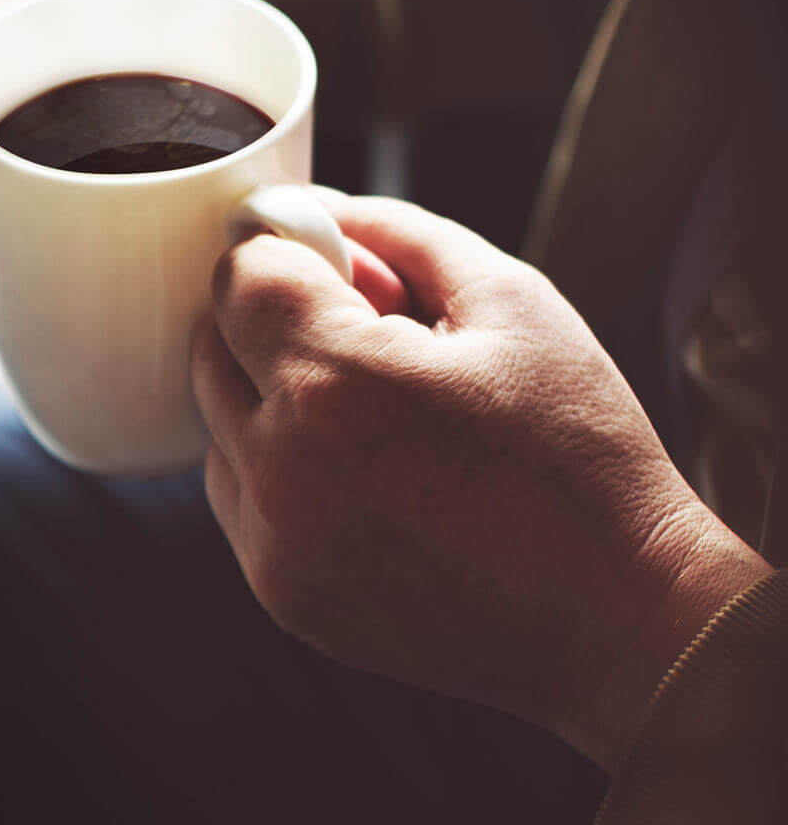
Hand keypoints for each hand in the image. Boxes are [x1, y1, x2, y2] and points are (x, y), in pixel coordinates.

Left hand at [194, 194, 771, 770]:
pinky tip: (372, 476)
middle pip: (212, 347)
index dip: (285, 252)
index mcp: (335, 383)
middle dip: (273, 321)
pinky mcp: (277, 592)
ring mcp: (271, 539)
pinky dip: (281, 470)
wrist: (613, 615)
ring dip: (272, 398)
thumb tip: (321, 209)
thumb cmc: (580, 455)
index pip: (241, 277)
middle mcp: (281, 466)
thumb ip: (403, 236)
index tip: (331, 261)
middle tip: (368, 331)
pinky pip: (241, 497)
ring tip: (382, 415)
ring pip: (218, 425)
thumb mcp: (514, 305)